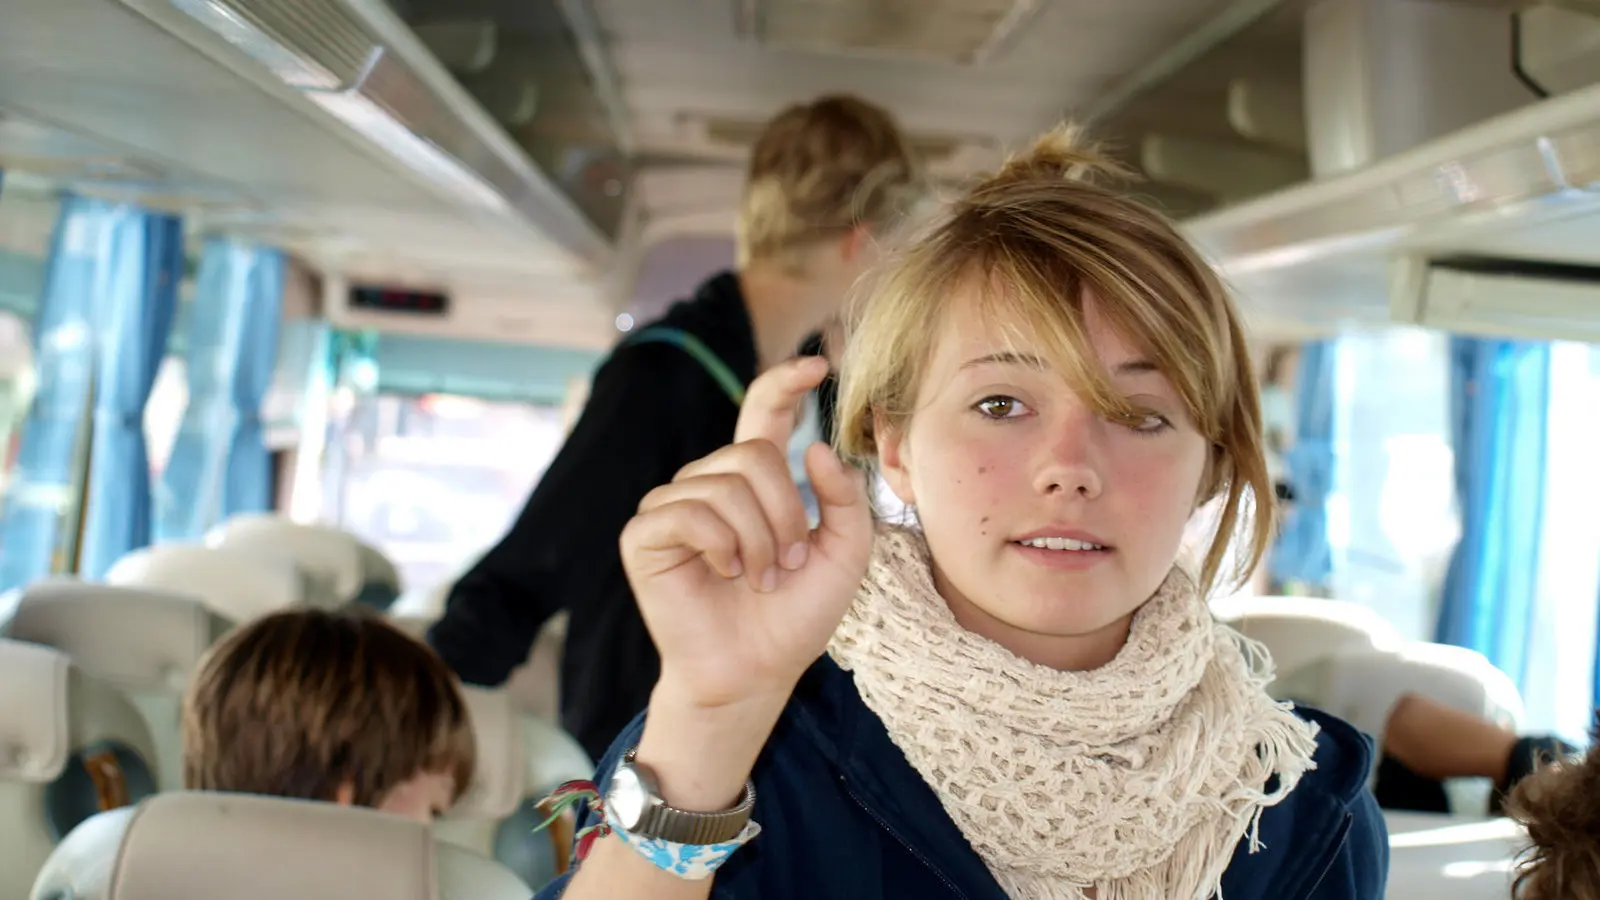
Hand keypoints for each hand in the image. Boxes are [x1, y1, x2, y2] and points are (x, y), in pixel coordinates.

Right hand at [621, 356, 873, 710]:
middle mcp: (708, 482)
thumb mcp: (844, 555)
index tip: (819, 364)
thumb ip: (845, 500)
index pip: (762, 412)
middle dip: (785, 512)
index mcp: (753, 480)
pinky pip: (686, 512)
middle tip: (787, 564)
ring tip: (760, 578)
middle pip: (753, 453)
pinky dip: (719, 545)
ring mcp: (672, 505)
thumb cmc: (795, 616)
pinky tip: (725, 572)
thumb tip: (815, 448)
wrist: (756, 672)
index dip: (784, 383)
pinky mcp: (644, 535)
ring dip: (757, 539)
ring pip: (724, 484)